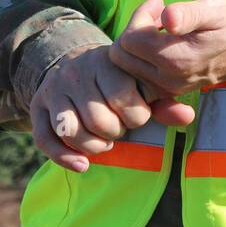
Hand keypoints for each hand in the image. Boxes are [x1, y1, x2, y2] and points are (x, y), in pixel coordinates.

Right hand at [29, 45, 194, 173]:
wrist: (75, 62)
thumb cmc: (116, 78)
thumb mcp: (139, 82)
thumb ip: (163, 100)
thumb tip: (187, 117)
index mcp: (106, 61)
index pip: (123, 97)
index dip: (136, 116)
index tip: (138, 116)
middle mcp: (77, 72)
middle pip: (98, 119)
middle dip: (115, 132)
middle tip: (119, 129)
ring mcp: (55, 89)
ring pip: (72, 131)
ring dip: (93, 146)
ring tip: (104, 141)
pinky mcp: (37, 106)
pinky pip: (45, 139)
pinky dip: (65, 157)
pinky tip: (83, 165)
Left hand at [108, 0, 225, 95]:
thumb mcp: (214, 9)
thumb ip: (188, 15)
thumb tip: (167, 18)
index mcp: (176, 59)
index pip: (129, 40)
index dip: (139, 16)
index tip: (159, 2)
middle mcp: (170, 79)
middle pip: (123, 56)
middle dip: (134, 30)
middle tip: (157, 12)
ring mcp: (171, 87)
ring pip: (130, 67)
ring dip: (139, 42)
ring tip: (162, 23)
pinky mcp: (175, 88)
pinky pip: (143, 75)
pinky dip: (146, 55)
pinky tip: (165, 38)